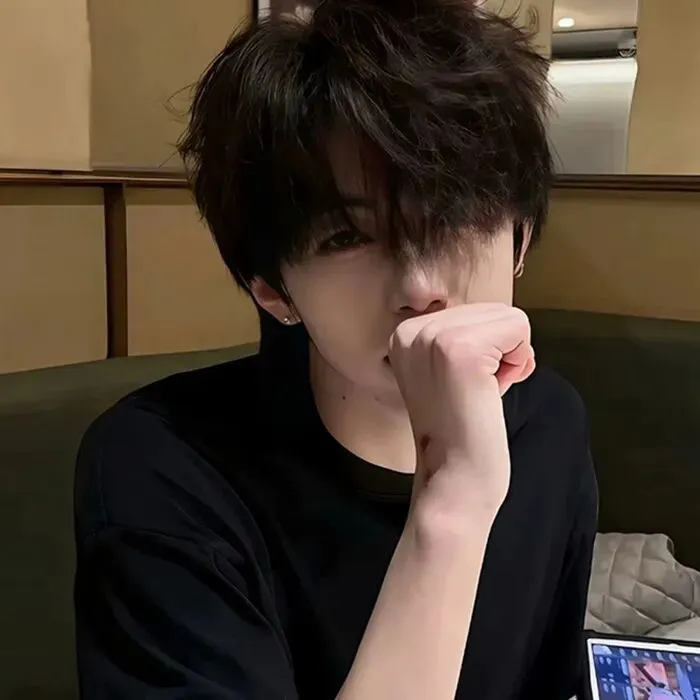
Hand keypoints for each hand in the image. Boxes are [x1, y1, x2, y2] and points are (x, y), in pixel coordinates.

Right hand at [388, 303, 534, 529]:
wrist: (454, 481)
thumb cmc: (460, 432)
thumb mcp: (445, 372)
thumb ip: (461, 338)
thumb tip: (502, 316)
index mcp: (404, 334)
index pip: (474, 311)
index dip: (486, 351)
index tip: (464, 388)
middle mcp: (413, 330)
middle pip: (493, 309)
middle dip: (501, 351)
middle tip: (476, 393)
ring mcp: (435, 338)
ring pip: (509, 317)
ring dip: (510, 357)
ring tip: (482, 393)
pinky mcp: (462, 351)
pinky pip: (519, 328)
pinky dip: (519, 362)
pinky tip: (494, 392)